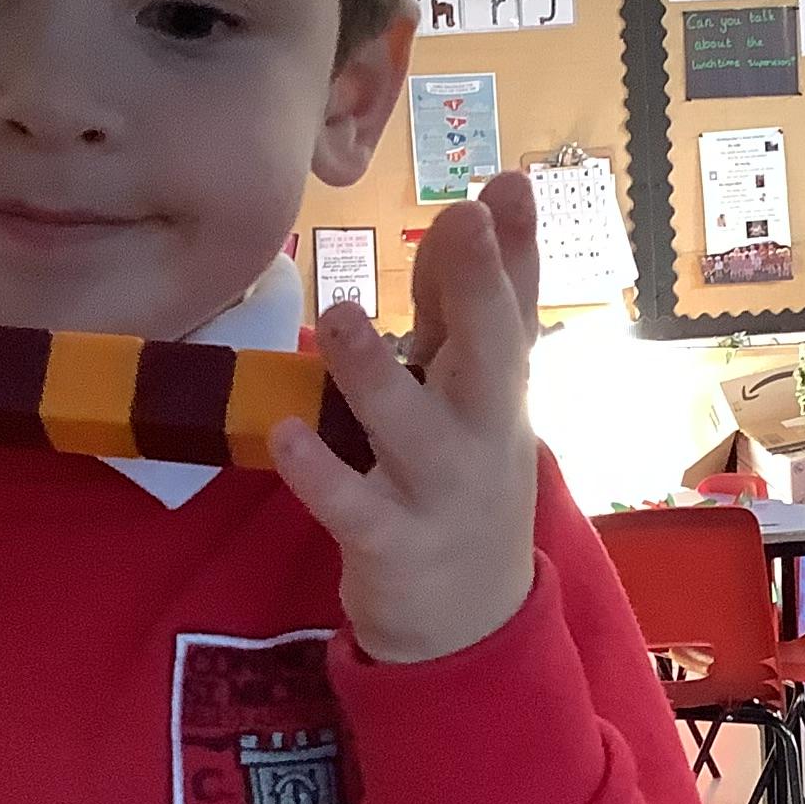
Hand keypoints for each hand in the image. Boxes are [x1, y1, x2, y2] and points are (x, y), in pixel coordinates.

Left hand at [273, 171, 541, 664]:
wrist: (469, 620)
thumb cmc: (458, 480)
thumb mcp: (470, 393)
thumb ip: (459, 304)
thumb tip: (469, 203)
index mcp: (500, 389)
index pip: (515, 305)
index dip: (514, 246)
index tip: (506, 183)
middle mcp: (484, 433)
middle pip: (494, 355)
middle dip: (480, 287)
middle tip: (464, 218)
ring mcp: (441, 492)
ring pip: (412, 428)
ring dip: (375, 373)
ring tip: (338, 315)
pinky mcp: (393, 545)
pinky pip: (354, 506)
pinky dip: (322, 473)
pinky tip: (288, 434)